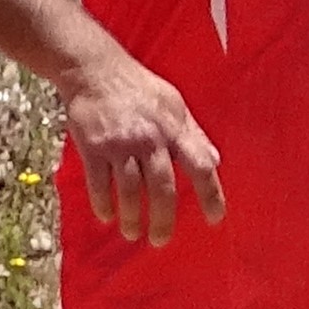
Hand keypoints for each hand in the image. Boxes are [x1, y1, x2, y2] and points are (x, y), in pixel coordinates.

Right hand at [62, 53, 226, 246]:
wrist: (94, 69)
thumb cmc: (138, 87)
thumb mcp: (174, 104)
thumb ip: (194, 134)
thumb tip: (214, 161)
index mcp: (174, 129)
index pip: (200, 166)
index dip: (211, 194)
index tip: (215, 218)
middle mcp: (150, 139)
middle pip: (162, 188)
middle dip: (164, 219)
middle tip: (162, 239)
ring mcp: (120, 144)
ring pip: (131, 191)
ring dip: (132, 217)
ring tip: (132, 232)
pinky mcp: (93, 147)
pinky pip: (100, 184)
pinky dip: (104, 204)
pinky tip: (108, 217)